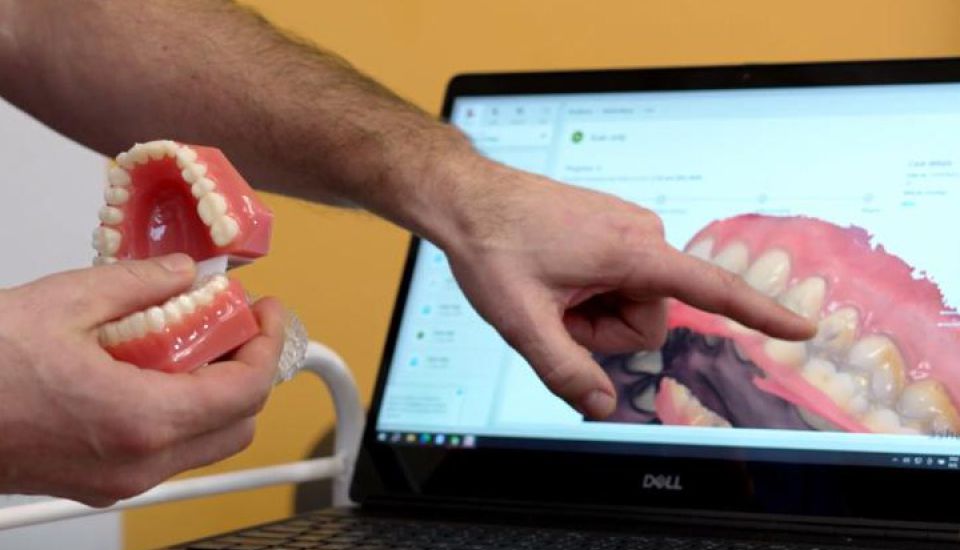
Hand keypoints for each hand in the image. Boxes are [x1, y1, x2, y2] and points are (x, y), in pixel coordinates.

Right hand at [0, 254, 283, 505]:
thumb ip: (140, 284)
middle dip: (249, 369)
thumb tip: (184, 275)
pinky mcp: (97, 482)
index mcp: (141, 420)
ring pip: (206, 442)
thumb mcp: (64, 301)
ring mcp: (117, 480)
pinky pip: (167, 450)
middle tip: (236, 324)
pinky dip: (182, 410)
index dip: (268, 345)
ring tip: (197, 340)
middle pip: (238, 424)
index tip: (265, 312)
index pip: (246, 391)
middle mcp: (137, 463)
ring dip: (218, 391)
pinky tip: (157, 367)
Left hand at [440, 157, 815, 418]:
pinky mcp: (615, 230)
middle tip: (556, 308)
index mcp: (630, 252)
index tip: (801, 327)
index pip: (709, 288)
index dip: (759, 312)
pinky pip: (620, 281)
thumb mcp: (521, 321)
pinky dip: (592, 291)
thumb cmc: (493, 245)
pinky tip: (557, 276)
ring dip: (594, 311)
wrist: (468, 197)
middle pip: (648, 318)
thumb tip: (603, 405)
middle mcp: (641, 234)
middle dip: (604, 329)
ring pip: (632, 303)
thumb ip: (564, 369)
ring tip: (553, 289)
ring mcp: (628, 229)